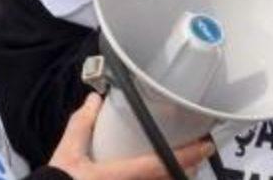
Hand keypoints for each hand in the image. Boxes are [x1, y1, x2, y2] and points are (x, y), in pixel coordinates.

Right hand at [48, 93, 213, 179]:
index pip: (160, 165)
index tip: (204, 145)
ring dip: (175, 177)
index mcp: (118, 176)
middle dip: (187, 168)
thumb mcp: (68, 151)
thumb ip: (82, 123)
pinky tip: (162, 175)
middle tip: (199, 152)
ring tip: (186, 165)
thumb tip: (95, 100)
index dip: (186, 156)